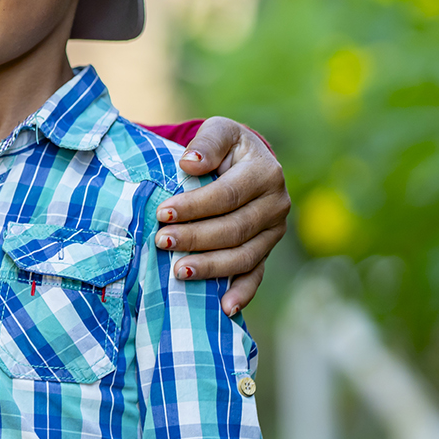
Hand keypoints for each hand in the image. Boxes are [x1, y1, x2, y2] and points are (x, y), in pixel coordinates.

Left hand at [153, 118, 288, 314]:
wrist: (245, 161)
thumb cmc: (226, 146)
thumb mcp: (219, 131)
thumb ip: (207, 143)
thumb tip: (189, 163)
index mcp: (266, 173)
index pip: (227, 195)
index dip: (194, 206)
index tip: (163, 212)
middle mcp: (276, 205)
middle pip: (234, 229)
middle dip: (196, 238)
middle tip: (162, 242)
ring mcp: (273, 232)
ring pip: (243, 256)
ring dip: (211, 267)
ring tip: (179, 272)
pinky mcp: (266, 251)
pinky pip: (256, 275)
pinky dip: (242, 293)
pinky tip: (224, 308)